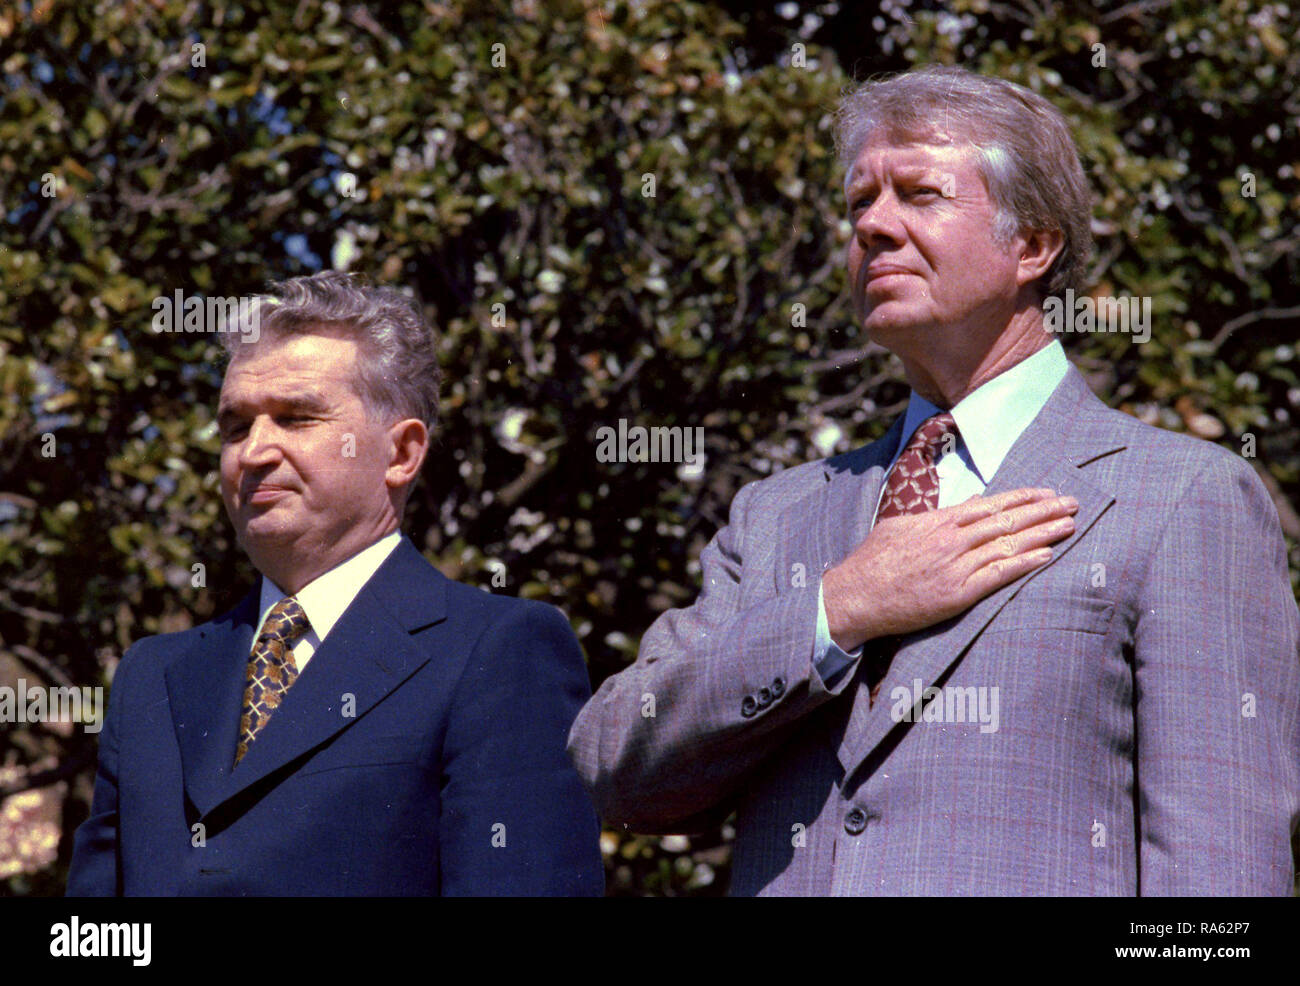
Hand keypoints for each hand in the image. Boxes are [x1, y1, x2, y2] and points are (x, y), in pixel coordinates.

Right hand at [822, 487, 1078, 651]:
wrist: (855, 596)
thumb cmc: (872, 563)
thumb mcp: (898, 528)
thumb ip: (933, 518)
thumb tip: (964, 504)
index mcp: (936, 522)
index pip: (989, 505)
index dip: (1021, 498)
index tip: (1045, 492)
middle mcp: (950, 540)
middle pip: (1005, 521)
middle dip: (1042, 511)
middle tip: (1071, 503)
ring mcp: (954, 567)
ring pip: (1007, 545)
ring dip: (1042, 534)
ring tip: (1069, 525)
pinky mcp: (956, 594)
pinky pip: (997, 576)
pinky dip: (1023, 564)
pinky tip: (1046, 556)